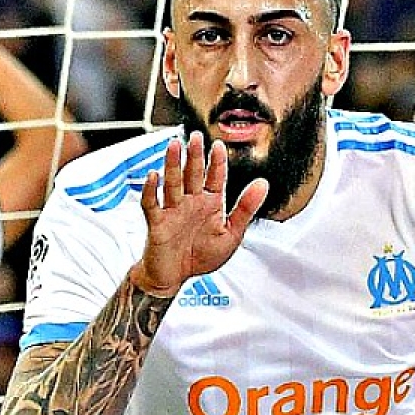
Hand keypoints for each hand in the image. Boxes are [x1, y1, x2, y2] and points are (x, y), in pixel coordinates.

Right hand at [130, 132, 267, 296]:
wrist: (175, 278)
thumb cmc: (201, 256)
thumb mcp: (231, 234)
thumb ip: (246, 208)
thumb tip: (263, 183)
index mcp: (210, 203)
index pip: (215, 177)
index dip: (217, 161)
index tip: (219, 145)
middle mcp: (190, 202)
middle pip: (192, 174)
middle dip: (194, 155)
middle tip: (195, 136)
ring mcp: (172, 210)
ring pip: (172, 183)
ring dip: (172, 164)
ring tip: (174, 146)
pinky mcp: (157, 223)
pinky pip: (151, 204)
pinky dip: (151, 190)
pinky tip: (153, 176)